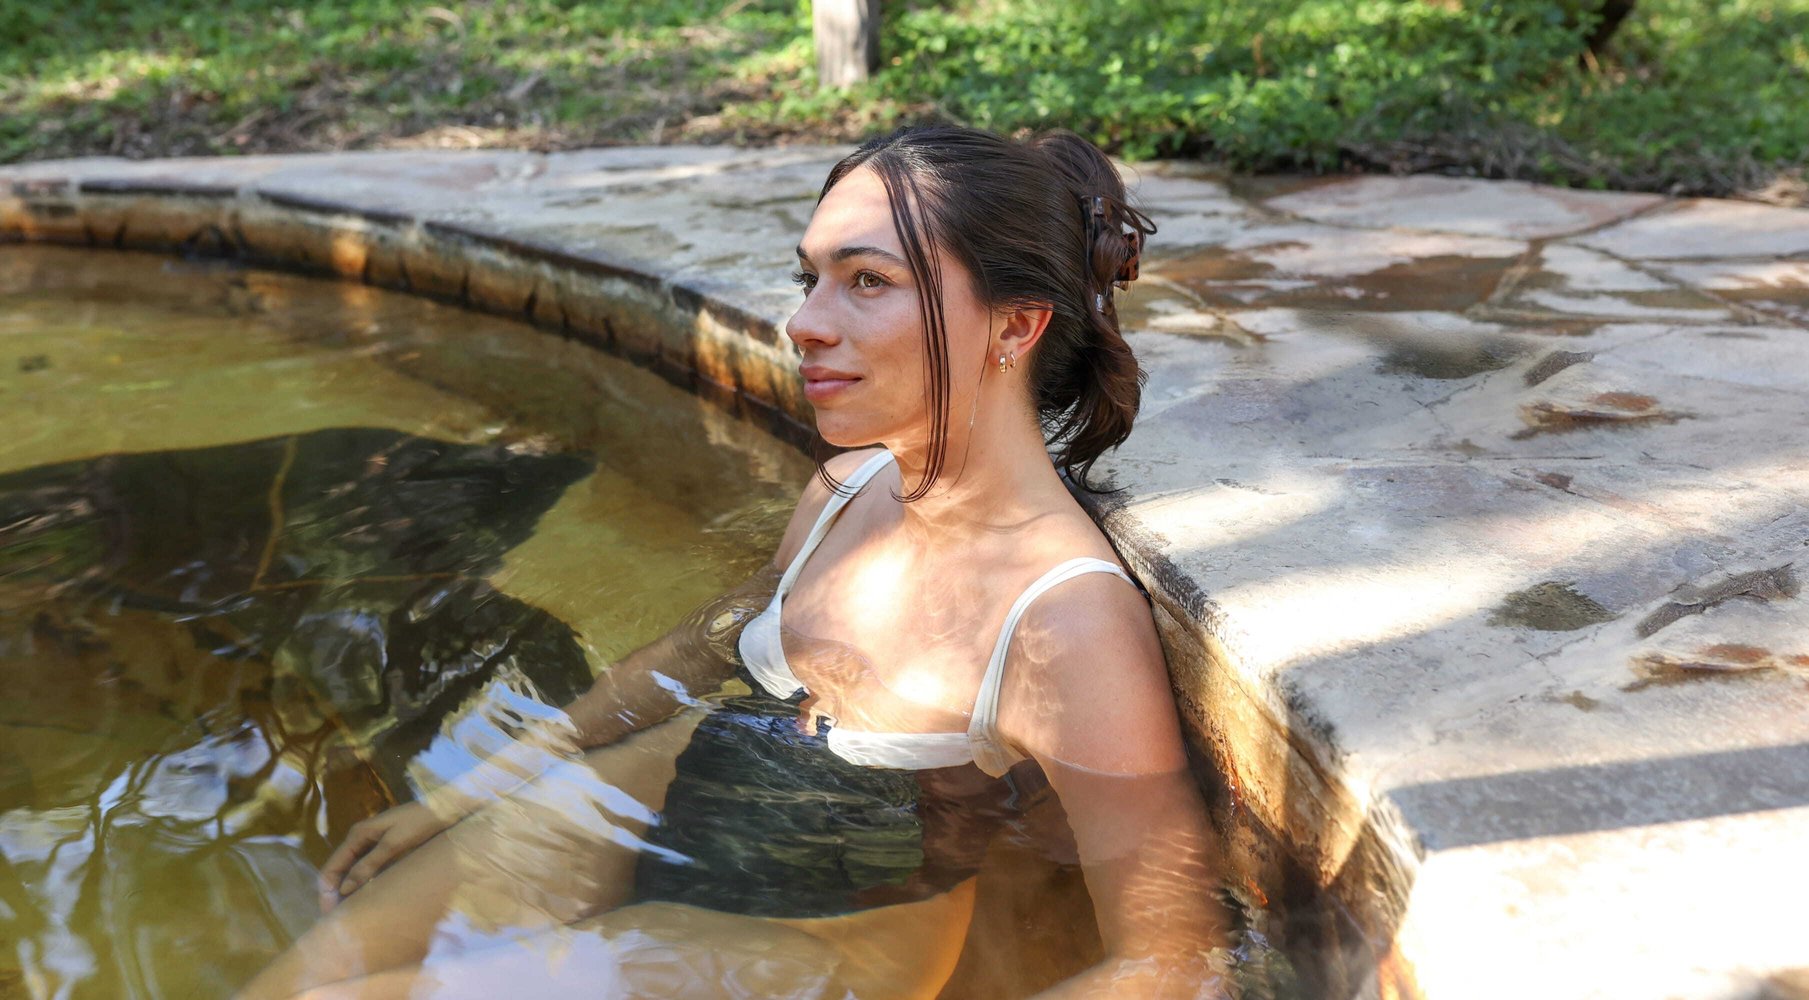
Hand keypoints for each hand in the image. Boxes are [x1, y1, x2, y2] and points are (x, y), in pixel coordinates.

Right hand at [316, 801, 454, 912]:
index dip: (327, 890)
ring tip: (349, 914)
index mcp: (358, 835)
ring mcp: (371, 844)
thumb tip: (344, 889)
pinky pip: (367, 869)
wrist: (444, 810)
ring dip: (348, 890)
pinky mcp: (384, 849)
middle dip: (335, 893)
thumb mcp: (393, 845)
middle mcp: (360, 839)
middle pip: (339, 869)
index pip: (333, 866)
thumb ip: (369, 865)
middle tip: (337, 918)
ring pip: (352, 871)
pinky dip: (363, 884)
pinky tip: (366, 899)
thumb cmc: (419, 824)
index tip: (329, 912)